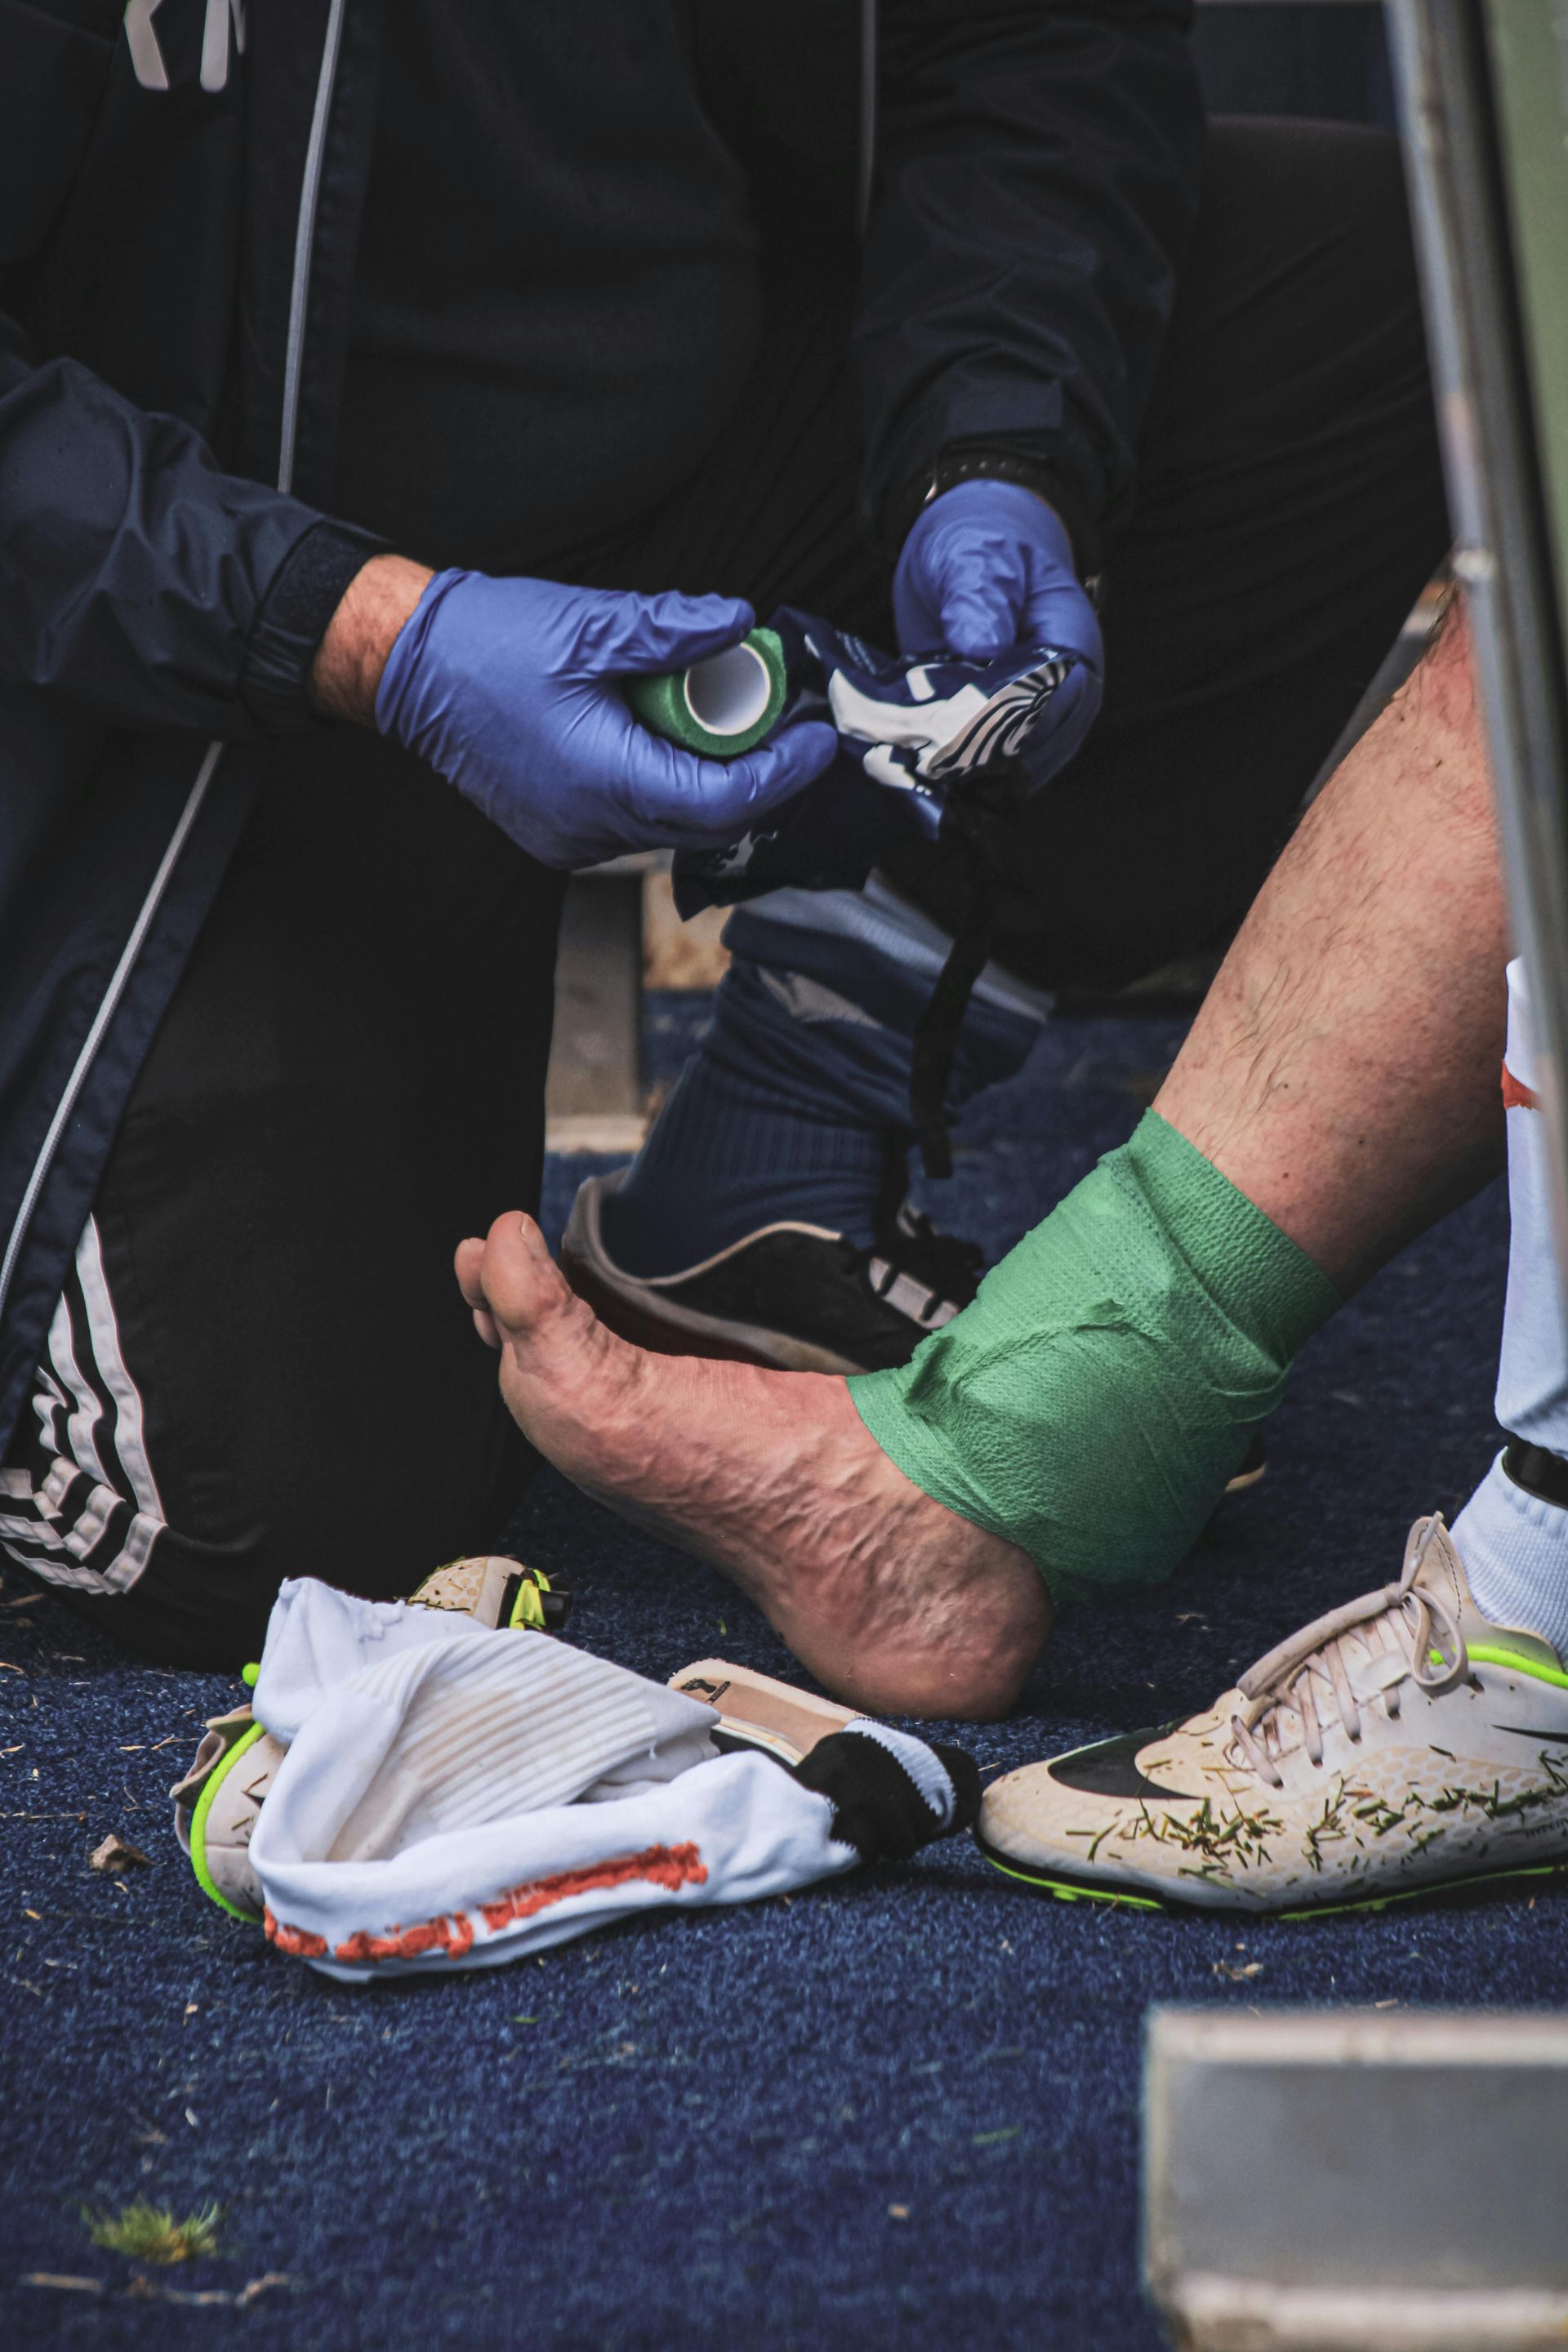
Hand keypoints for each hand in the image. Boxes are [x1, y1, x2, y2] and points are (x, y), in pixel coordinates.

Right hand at [367, 568, 837, 869]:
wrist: (407, 667)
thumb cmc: (483, 645)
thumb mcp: (591, 623)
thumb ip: (673, 629)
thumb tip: (739, 623)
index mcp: (604, 782)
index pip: (725, 801)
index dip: (782, 772)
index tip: (816, 736)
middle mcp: (591, 827)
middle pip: (707, 822)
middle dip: (756, 774)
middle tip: (783, 718)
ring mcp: (572, 838)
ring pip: (673, 825)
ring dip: (709, 779)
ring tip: (723, 716)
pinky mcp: (559, 833)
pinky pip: (636, 822)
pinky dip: (667, 787)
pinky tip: (669, 739)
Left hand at [893, 479, 1102, 786]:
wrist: (970, 554)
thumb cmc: (981, 546)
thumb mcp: (974, 555)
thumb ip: (977, 595)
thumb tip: (980, 646)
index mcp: (1073, 641)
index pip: (1060, 697)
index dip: (1016, 718)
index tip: (963, 730)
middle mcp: (1067, 689)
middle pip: (1043, 744)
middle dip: (990, 756)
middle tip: (932, 760)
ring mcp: (1040, 717)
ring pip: (1020, 767)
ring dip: (974, 772)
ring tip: (925, 768)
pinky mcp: (1006, 732)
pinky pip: (995, 768)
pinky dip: (963, 773)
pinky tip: (927, 771)